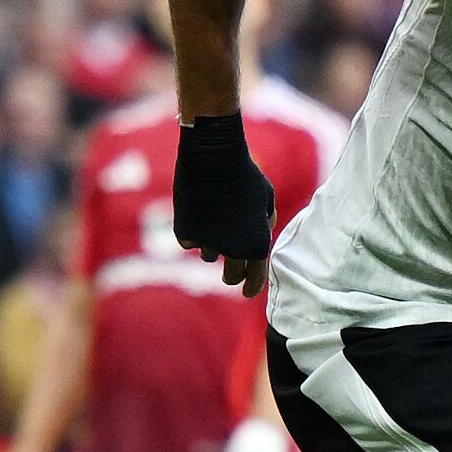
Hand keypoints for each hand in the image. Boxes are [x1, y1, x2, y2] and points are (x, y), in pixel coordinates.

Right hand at [173, 110, 275, 294]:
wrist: (212, 158)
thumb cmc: (244, 173)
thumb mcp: (266, 197)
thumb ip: (265, 221)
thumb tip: (262, 233)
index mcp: (256, 243)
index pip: (255, 277)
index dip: (251, 287)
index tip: (247, 293)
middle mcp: (232, 250)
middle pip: (230, 277)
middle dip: (232, 276)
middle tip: (230, 274)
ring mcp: (207, 244)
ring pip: (209, 256)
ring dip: (213, 246)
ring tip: (216, 217)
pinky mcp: (185, 234)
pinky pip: (191, 242)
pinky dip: (194, 232)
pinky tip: (198, 210)